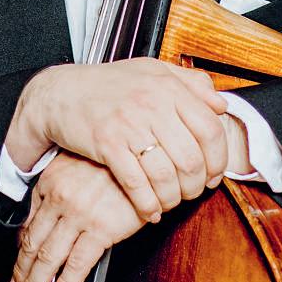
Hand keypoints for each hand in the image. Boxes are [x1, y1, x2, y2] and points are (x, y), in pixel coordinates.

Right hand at [6, 58, 228, 221]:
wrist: (61, 92)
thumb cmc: (109, 83)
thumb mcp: (153, 70)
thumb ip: (191, 83)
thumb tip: (220, 105)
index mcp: (168, 87)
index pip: (210, 129)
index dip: (218, 159)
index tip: (213, 174)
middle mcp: (152, 104)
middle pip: (191, 159)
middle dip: (196, 185)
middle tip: (192, 192)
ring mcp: (129, 124)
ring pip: (166, 175)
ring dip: (173, 198)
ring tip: (171, 201)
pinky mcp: (107, 144)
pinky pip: (137, 184)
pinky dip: (148, 204)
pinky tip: (151, 211)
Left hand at [8, 152, 144, 281]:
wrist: (146, 161)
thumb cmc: (113, 164)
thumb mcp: (75, 167)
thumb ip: (53, 193)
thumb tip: (34, 226)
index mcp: (51, 182)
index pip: (27, 226)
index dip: (19, 253)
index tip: (17, 270)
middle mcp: (60, 198)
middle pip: (32, 244)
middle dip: (21, 274)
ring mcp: (80, 215)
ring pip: (49, 257)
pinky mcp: (102, 228)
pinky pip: (77, 264)